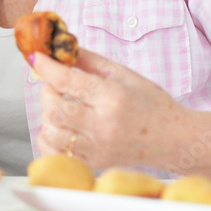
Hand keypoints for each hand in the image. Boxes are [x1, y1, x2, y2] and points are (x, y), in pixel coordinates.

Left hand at [33, 48, 187, 170]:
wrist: (174, 139)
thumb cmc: (151, 104)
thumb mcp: (123, 74)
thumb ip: (90, 60)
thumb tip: (62, 47)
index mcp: (112, 98)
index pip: (67, 81)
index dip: (47, 67)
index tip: (36, 57)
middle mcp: (103, 125)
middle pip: (55, 108)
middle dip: (47, 91)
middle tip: (54, 85)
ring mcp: (98, 148)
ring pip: (52, 132)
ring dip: (47, 115)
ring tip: (59, 105)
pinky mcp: (95, 163)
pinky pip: (56, 154)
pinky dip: (48, 138)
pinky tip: (58, 127)